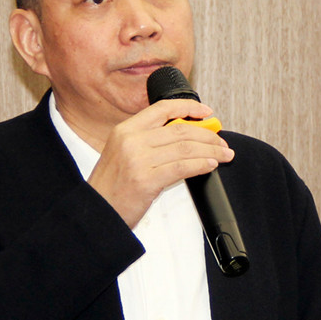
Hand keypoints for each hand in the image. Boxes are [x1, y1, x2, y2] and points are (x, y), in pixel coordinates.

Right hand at [88, 98, 232, 226]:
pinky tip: (210, 165)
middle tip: (221, 142)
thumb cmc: (111, 187)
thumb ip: (147, 141)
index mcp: (125, 130)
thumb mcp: (123, 154)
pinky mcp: (146, 180)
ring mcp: (138, 159)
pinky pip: (182, 167)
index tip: (207, 112)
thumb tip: (185, 135)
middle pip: (180, 130)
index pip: (162, 108)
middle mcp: (131, 140)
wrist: (97, 212)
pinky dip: (201, 165)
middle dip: (207, 135)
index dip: (189, 107)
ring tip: (223, 155)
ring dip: (210, 151)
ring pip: (185, 148)